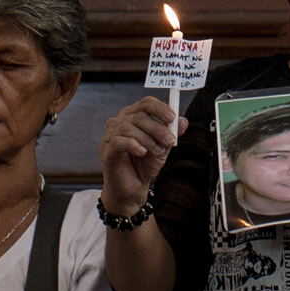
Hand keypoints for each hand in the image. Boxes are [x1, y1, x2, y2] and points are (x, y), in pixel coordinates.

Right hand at [102, 96, 179, 215]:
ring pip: (129, 128)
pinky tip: (142, 152)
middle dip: (158, 128)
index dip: (160, 108)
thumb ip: (171, 133)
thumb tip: (183, 122)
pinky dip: (133, 145)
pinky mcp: (106, 149)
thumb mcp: (163, 147)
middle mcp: (119, 121)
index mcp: (133, 116)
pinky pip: (118, 142)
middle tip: (170, 140)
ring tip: (158, 151)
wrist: (133, 186)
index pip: (146, 103)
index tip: (172, 118)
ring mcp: (110, 135)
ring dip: (148, 139)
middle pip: (139, 115)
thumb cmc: (145, 163)